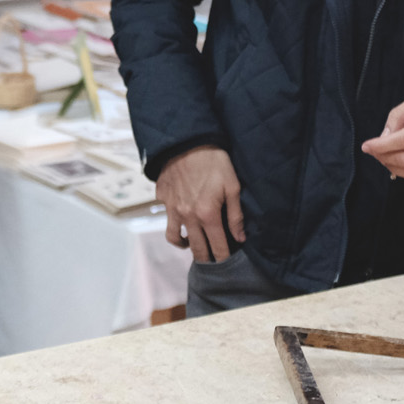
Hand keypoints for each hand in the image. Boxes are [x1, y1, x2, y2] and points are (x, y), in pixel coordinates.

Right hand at [156, 145, 244, 262]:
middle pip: (196, 248)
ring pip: (174, 238)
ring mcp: (172, 209)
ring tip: (192, 243)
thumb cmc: (214, 161)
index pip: (218, 246)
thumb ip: (236, 215)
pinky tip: (181, 216)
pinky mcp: (162, 199)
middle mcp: (188, 217)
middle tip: (213, 261)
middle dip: (206, 258)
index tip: (228, 262)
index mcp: (208, 215)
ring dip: (185, 245)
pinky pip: (167, 217)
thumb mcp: (232, 186)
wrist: (186, 141)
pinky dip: (174, 222)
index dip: (224, 257)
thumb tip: (240, 237)